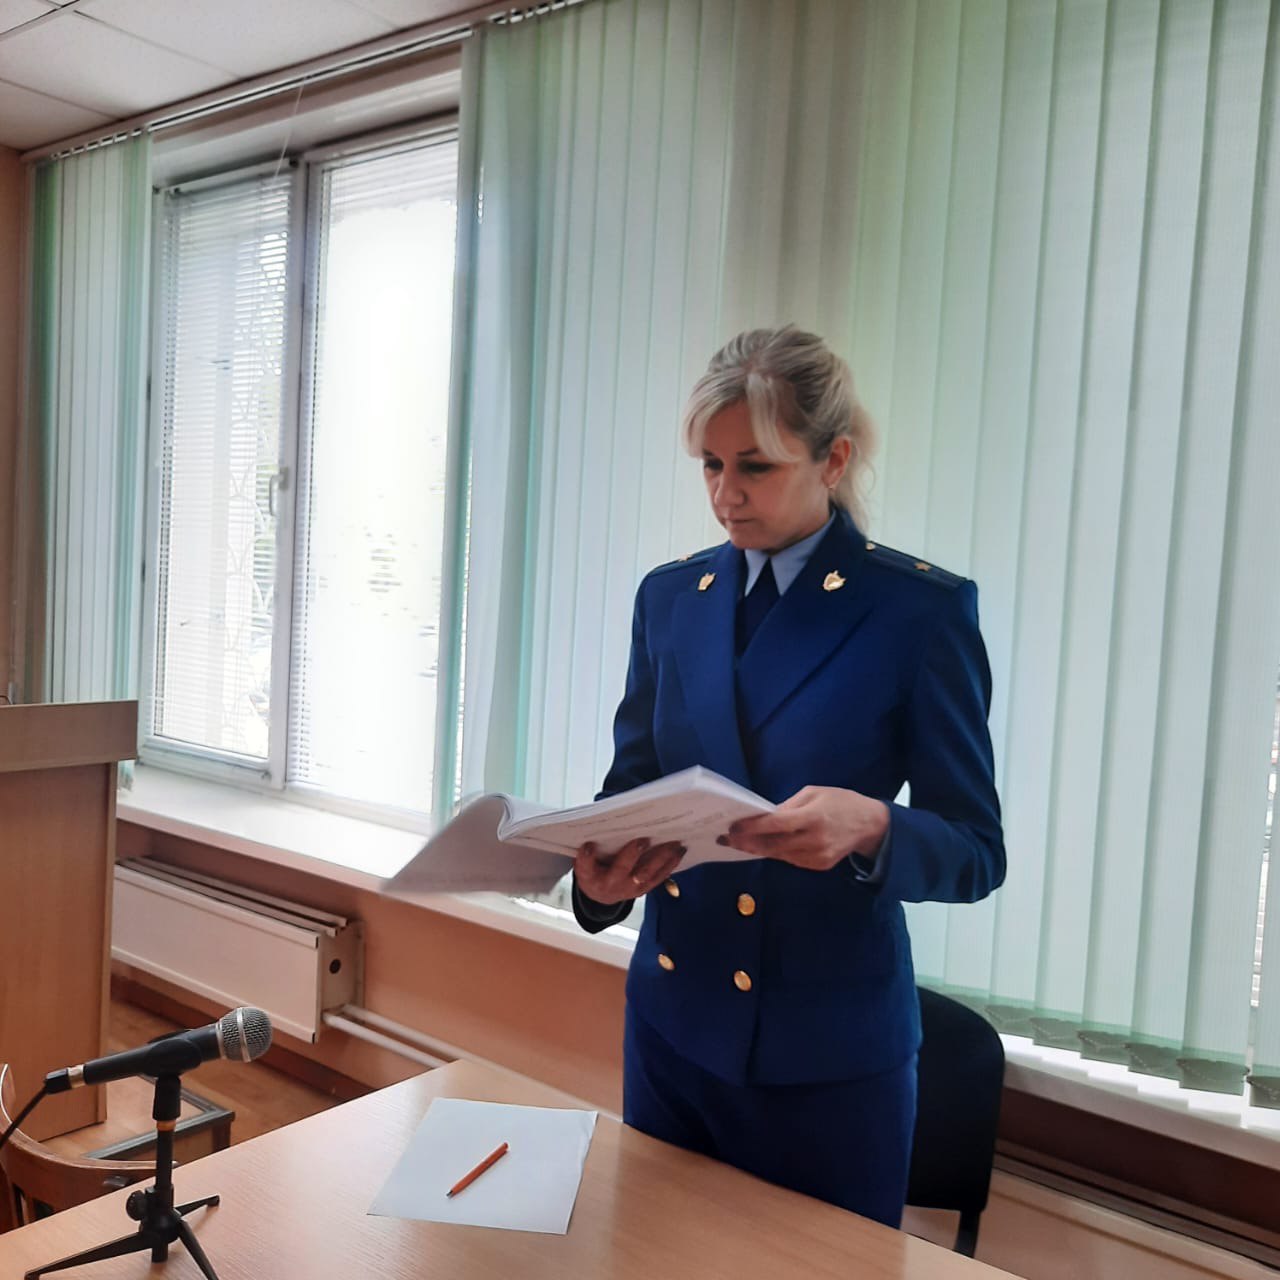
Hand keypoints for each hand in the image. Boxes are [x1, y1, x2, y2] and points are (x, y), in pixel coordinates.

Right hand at [573, 838, 685, 903]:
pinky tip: (678, 852)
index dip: (587, 857)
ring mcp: (627, 889)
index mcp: (589, 875)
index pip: (585, 866)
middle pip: (620, 870)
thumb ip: (591, 845)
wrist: (600, 894)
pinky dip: (670, 865)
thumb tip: (605, 817)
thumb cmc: (594, 868)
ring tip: (673, 843)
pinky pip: (658, 878)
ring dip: (661, 858)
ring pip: (645, 875)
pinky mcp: (642, 890)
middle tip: (642, 840)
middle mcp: (609, 884)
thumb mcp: (585, 858)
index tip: (588, 845)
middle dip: (632, 855)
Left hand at [721, 786, 889, 871]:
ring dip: (758, 849)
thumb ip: (789, 806)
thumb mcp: (815, 793)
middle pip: (773, 845)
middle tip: (727, 839)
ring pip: (780, 855)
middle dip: (747, 842)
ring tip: (739, 842)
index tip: (733, 826)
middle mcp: (814, 840)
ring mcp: (817, 856)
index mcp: (813, 817)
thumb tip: (765, 815)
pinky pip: (791, 859)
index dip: (752, 827)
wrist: (870, 825)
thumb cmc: (840, 802)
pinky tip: (763, 846)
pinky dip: (776, 852)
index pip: (776, 825)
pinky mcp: (819, 866)